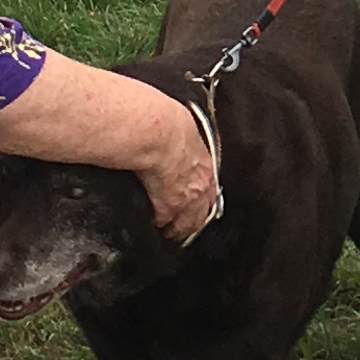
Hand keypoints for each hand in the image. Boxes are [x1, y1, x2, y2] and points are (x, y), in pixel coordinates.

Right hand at [138, 97, 218, 243]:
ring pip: (184, 226)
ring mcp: (184, 202)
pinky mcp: (166, 209)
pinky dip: (156, 225)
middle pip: (200, 216)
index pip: (209, 193)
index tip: (194, 206)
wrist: (159, 133)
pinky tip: (149, 224)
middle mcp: (200, 188)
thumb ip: (185, 144)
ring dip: (174, 230)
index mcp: (207, 168)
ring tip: (165, 233)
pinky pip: (162, 224)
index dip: (202, 202)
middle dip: (191, 224)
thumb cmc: (169, 125)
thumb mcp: (185, 133)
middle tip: (181, 230)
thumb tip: (176, 139)